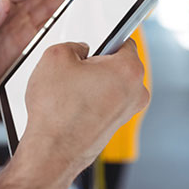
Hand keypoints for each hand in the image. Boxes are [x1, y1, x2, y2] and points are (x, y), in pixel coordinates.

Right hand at [18, 39, 149, 176]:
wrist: (52, 151)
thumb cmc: (56, 111)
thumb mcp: (55, 56)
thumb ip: (73, 44)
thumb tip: (80, 51)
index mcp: (129, 70)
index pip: (124, 39)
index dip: (104, 37)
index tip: (98, 39)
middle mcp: (136, 93)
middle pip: (117, 63)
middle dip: (95, 62)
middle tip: (73, 69)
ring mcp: (127, 112)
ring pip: (110, 84)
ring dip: (91, 83)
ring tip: (68, 90)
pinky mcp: (114, 126)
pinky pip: (104, 102)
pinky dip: (89, 100)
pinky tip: (70, 105)